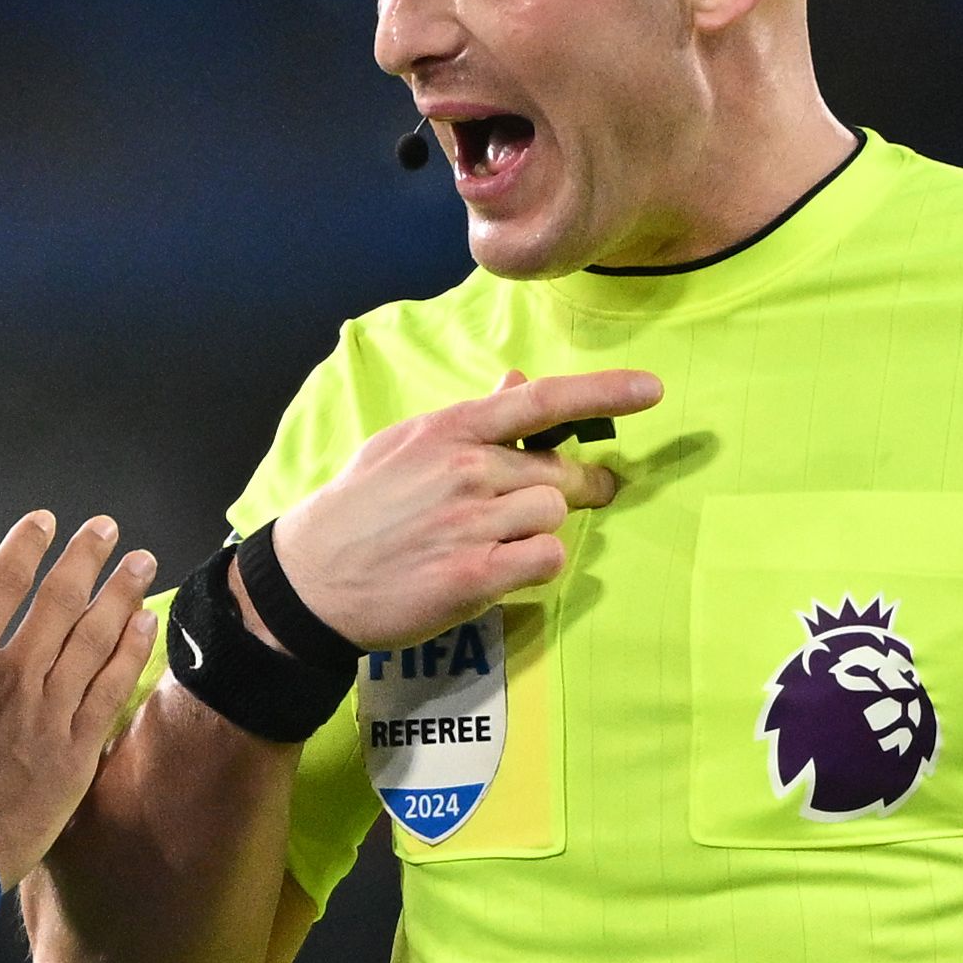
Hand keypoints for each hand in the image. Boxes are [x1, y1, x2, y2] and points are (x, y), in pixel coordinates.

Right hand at [0, 513, 157, 887]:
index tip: (45, 523)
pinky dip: (132, 653)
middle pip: (58, 600)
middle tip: (107, 530)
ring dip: (121, 594)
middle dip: (85, 557)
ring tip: (141, 563)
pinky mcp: (76, 753)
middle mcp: (9, 676)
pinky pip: (111, 690)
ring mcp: (48, 713)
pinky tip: (147, 628)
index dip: (26, 547)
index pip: (0, 584)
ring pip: (94, 638)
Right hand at [265, 369, 660, 649]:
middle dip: (579, 486)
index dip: (603, 392)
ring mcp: (471, 522)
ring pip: (554, 516)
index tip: (651, 390)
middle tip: (582, 498)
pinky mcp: (475, 574)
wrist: (311, 579)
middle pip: (560, 472)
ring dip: (540, 531)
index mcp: (450, 430)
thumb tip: (516, 383)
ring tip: (499, 543)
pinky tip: (503, 570)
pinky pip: (546, 560)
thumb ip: (467, 420)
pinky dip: (537, 566)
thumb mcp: (403, 446)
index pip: (541, 401)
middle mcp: (467, 469)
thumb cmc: (358, 508)